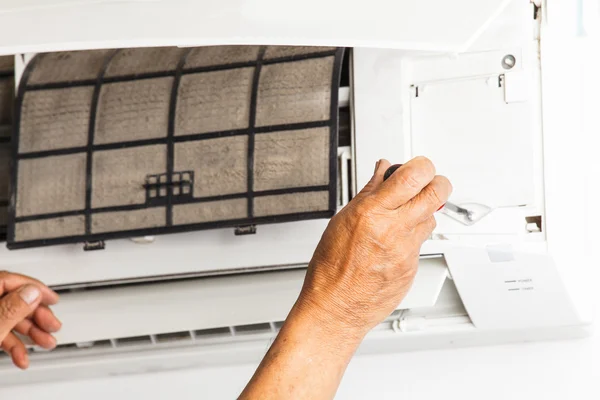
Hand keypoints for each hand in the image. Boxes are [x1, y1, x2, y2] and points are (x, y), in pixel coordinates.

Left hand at [0, 271, 60, 368]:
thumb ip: (12, 309)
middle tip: (53, 326)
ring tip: (45, 343)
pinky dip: (13, 344)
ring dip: (30, 333)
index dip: (36, 289)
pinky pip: (0, 332)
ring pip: (9, 319)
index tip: (53, 299)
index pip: (12, 281)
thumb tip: (32, 293)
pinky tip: (22, 356)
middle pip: (14, 302)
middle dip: (38, 317)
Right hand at [295, 157, 451, 339]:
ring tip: (404, 215)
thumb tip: (382, 171)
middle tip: (427, 182)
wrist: (336, 308)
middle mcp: (393, 230)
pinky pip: (421, 242)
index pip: (413, 176)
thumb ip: (368, 193)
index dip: (422, 166)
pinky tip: (394, 242)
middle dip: (436, 181)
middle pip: (436, 192)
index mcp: (372, 213)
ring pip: (432, 217)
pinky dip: (412, 236)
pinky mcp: (413, 267)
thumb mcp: (342, 221)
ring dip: (423, 210)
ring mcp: (407, 250)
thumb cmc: (331, 269)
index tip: (417, 166)